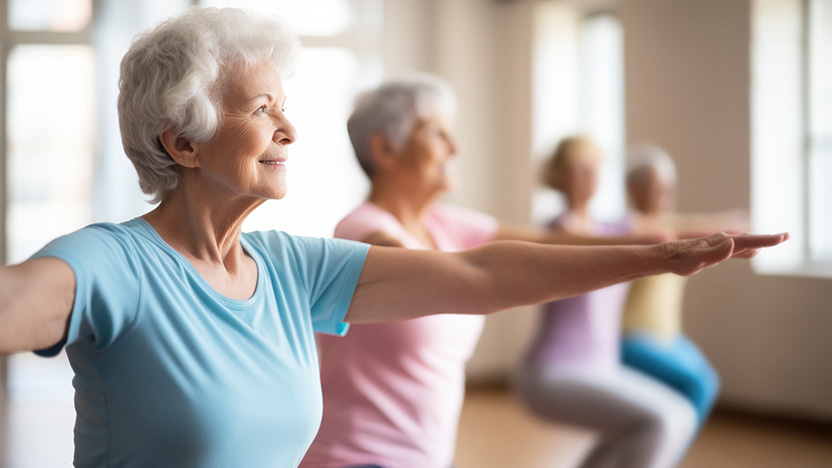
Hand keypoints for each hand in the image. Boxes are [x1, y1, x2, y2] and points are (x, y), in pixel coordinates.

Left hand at [665, 232, 788, 275]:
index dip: (765, 239)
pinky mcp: (713, 249)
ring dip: (759, 241)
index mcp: (721, 241)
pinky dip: (746, 247)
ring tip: (775, 240)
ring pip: (743, 241)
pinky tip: (751, 251)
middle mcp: (721, 240)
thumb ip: (715, 253)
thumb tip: (733, 244)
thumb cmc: (680, 260)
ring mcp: (718, 244)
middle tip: (787, 236)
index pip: (748, 240)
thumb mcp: (697, 259)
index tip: (782, 237)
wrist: (666, 256)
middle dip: (767, 238)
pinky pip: (734, 247)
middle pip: (749, 238)